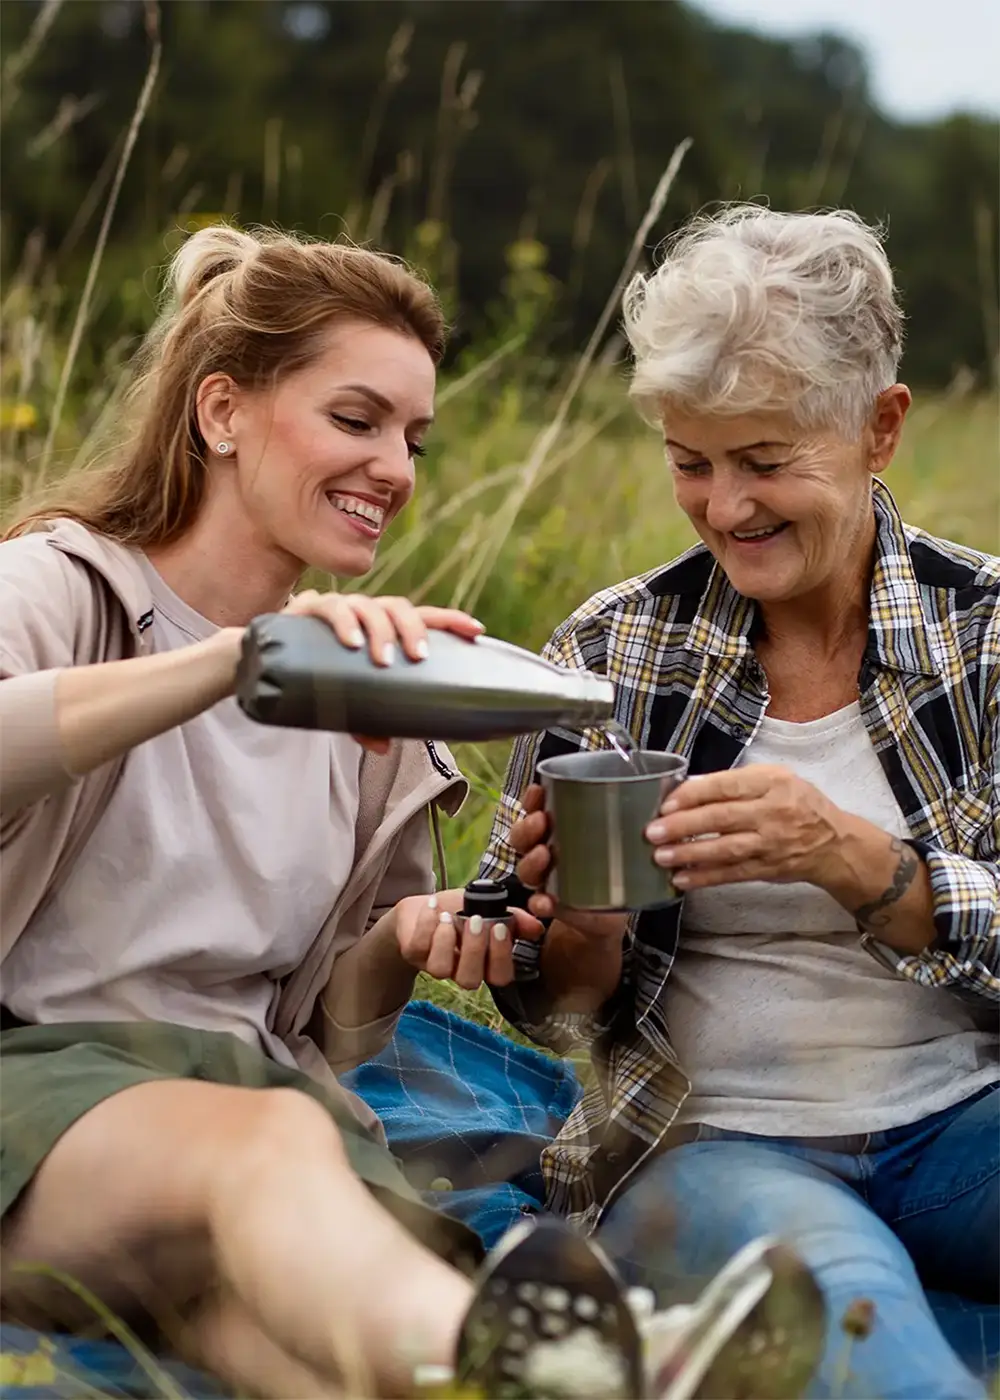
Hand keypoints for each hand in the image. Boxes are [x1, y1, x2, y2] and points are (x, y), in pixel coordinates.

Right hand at [284, 590, 483, 751]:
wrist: (260, 662)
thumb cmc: (314, 678)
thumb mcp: (344, 703)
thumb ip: (365, 721)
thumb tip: (386, 747)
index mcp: (382, 629)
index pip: (423, 616)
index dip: (451, 620)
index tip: (476, 630)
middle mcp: (365, 613)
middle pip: (399, 607)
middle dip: (413, 629)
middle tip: (417, 658)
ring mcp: (338, 608)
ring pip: (369, 605)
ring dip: (381, 630)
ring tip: (382, 660)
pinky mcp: (307, 609)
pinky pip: (330, 608)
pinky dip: (343, 623)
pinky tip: (350, 642)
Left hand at [394, 890, 544, 988]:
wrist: (424, 905)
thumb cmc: (461, 909)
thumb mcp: (490, 908)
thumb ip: (514, 917)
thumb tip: (537, 927)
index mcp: (485, 963)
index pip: (500, 976)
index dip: (501, 957)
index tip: (500, 927)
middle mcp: (460, 970)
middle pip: (470, 980)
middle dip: (475, 950)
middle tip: (477, 921)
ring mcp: (434, 964)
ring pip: (441, 970)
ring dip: (447, 941)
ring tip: (450, 917)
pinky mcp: (412, 953)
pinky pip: (418, 947)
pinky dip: (427, 923)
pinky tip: (434, 906)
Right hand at [510, 784, 627, 941]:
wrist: (612, 911)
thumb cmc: (613, 865)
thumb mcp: (619, 837)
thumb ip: (624, 817)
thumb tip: (646, 791)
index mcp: (555, 830)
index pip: (535, 809)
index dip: (532, 799)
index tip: (538, 790)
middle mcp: (543, 852)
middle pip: (522, 836)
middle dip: (527, 827)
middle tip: (540, 820)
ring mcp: (545, 879)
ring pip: (525, 868)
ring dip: (530, 861)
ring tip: (543, 854)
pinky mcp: (552, 904)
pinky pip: (538, 903)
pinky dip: (539, 902)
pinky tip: (545, 901)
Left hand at [644, 764, 844, 891]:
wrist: (834, 843)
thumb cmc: (797, 804)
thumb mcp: (775, 779)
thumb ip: (736, 781)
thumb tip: (690, 786)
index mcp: (772, 782)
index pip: (726, 786)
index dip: (694, 795)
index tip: (666, 803)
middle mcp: (773, 812)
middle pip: (722, 817)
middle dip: (684, 825)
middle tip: (653, 831)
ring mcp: (771, 843)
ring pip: (726, 849)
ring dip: (690, 854)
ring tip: (661, 856)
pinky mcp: (768, 869)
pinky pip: (733, 874)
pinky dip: (706, 878)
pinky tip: (682, 879)